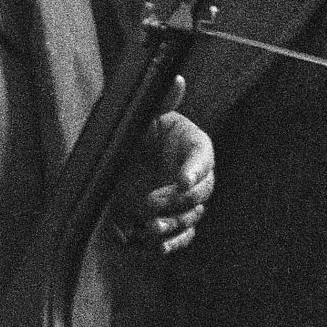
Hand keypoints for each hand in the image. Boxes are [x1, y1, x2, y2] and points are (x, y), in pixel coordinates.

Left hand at [110, 76, 212, 253]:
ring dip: (174, 225)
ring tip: (150, 228)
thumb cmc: (140, 130)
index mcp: (194, 145)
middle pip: (201, 193)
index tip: (180, 180)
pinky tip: (159, 248)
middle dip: (178, 201)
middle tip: (151, 202)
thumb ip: (162, 101)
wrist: (124, 154)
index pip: (203, 158)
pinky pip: (182, 235)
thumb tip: (176, 79)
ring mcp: (185, 199)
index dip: (194, 169)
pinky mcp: (173, 218)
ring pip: (191, 217)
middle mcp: (195, 174)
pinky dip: (173, 244)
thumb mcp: (146, 115)